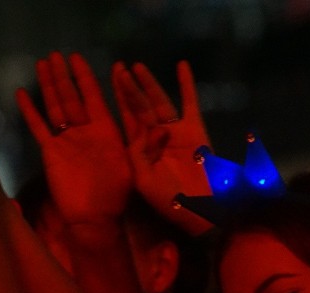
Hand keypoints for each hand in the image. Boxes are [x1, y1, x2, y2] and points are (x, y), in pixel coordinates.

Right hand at [16, 52, 131, 224]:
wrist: (94, 219)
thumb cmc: (116, 195)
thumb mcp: (137, 169)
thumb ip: (147, 147)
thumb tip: (165, 129)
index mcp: (106, 130)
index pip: (95, 97)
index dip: (87, 77)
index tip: (80, 58)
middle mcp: (85, 131)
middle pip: (72, 97)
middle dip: (65, 75)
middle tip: (56, 55)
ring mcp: (67, 140)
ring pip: (55, 106)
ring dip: (49, 85)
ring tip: (42, 64)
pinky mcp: (51, 152)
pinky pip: (39, 127)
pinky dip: (31, 111)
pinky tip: (22, 93)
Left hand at [113, 60, 211, 200]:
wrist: (198, 209)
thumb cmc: (168, 200)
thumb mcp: (142, 180)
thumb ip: (136, 155)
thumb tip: (141, 132)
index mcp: (139, 149)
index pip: (126, 119)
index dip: (119, 100)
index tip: (111, 80)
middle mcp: (154, 137)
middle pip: (139, 107)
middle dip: (128, 89)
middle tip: (119, 68)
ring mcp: (175, 132)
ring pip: (159, 102)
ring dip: (149, 84)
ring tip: (138, 66)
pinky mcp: (194, 129)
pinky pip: (189, 103)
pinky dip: (186, 84)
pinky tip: (182, 65)